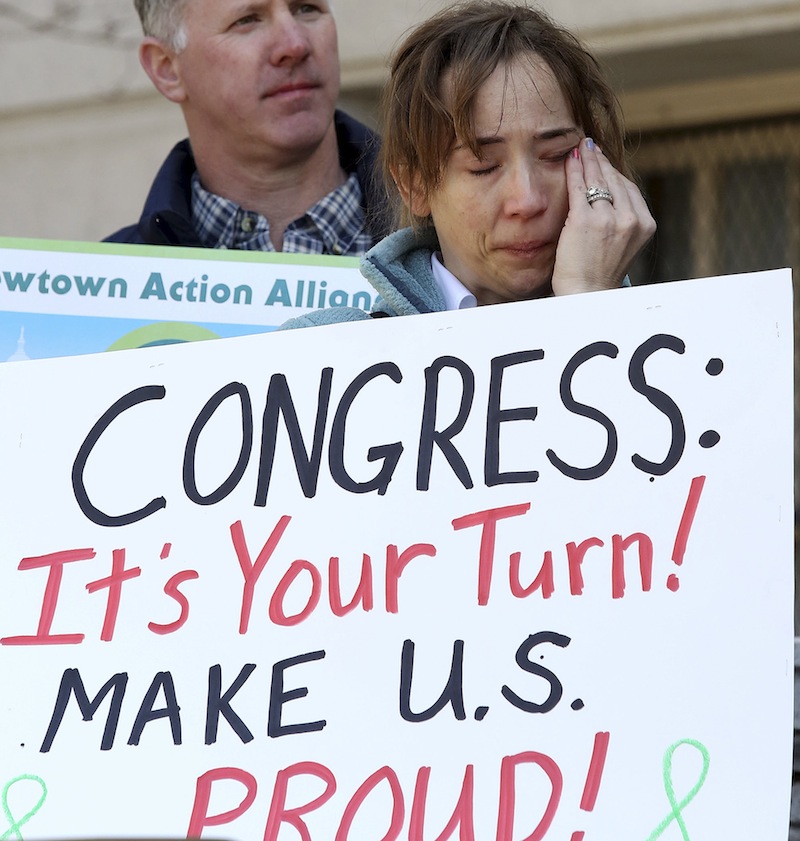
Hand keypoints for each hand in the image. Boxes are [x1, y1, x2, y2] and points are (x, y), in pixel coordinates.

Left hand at [550, 137, 655, 295]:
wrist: (587, 294)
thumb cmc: (600, 272)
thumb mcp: (623, 244)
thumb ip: (624, 219)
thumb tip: (612, 193)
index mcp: (644, 225)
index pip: (629, 189)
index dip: (614, 172)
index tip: (603, 160)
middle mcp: (630, 219)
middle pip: (614, 180)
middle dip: (600, 161)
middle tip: (589, 147)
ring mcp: (608, 219)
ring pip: (597, 180)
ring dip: (587, 160)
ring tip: (580, 148)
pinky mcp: (584, 220)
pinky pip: (579, 187)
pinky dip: (574, 170)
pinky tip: (570, 159)